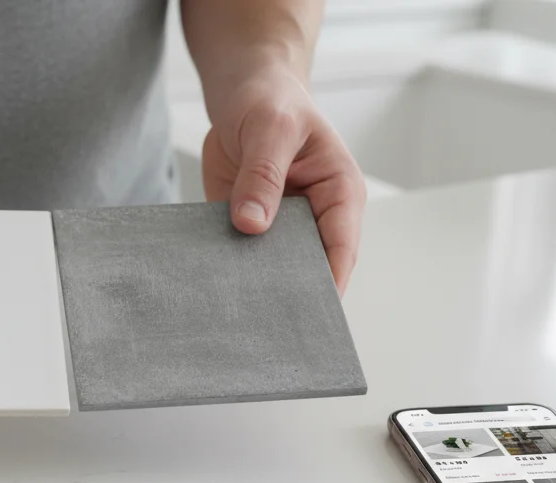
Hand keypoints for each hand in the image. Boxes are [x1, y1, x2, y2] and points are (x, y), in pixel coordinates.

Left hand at [202, 68, 365, 294]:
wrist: (243, 91)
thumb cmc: (272, 100)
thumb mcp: (270, 128)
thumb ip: (263, 175)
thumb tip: (252, 224)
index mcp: (339, 192)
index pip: (341, 248)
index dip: (328, 282)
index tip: (310, 311)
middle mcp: (314, 216)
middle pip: (309, 266)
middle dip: (291, 291)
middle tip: (267, 318)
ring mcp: (280, 225)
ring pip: (274, 266)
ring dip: (257, 283)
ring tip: (238, 309)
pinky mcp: (248, 226)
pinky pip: (241, 254)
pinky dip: (229, 268)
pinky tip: (213, 284)